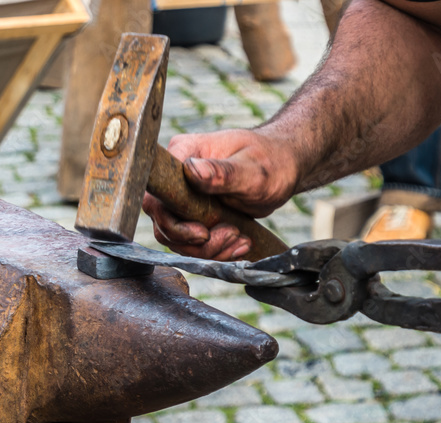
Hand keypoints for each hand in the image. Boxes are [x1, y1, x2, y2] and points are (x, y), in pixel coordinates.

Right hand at [143, 129, 298, 259]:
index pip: (157, 195)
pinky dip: (217, 251)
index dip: (173, 222)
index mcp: (183, 154)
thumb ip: (223, 172)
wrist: (284, 168)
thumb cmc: (271, 160)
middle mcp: (177, 176)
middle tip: (230, 234)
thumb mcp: (252, 169)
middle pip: (164, 221)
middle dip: (195, 241)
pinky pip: (194, 243)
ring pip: (177, 237)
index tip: (204, 232)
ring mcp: (184, 197)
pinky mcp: (195, 214)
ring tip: (240, 239)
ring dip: (209, 249)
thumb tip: (192, 171)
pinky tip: (240, 243)